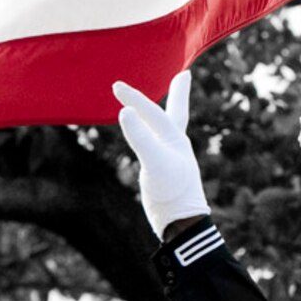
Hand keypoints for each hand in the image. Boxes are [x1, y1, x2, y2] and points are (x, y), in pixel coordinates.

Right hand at [112, 72, 208, 235]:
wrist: (181, 223)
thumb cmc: (172, 192)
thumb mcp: (154, 162)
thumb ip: (140, 137)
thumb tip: (125, 111)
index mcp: (175, 139)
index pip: (154, 111)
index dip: (135, 98)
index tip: (116, 87)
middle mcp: (175, 145)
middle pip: (176, 113)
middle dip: (177, 94)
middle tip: (183, 77)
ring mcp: (170, 159)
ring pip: (165, 130)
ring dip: (161, 116)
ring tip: (161, 106)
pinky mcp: (163, 174)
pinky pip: (156, 147)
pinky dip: (151, 138)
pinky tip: (149, 141)